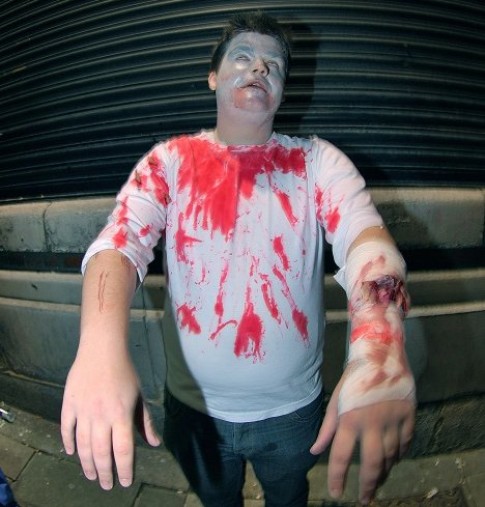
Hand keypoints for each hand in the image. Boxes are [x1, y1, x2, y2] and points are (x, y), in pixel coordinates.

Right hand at [61, 345, 160, 489]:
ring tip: (91, 475)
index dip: (125, 469)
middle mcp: (101, 417)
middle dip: (104, 473)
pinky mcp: (69, 404)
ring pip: (83, 446)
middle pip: (101, 453)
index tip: (126, 481)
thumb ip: (145, 421)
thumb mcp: (139, 396)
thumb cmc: (125, 372)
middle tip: (106, 485)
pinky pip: (66, 429)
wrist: (102, 350)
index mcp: (121, 415)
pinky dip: (68, 443)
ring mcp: (83, 411)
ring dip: (87, 464)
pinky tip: (72, 453)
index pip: (123, 450)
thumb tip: (155, 443)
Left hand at [310, 377, 414, 504]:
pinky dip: (401, 454)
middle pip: (371, 462)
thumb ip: (327, 427)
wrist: (380, 354)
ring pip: (390, 455)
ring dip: (384, 471)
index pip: (341, 455)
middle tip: (365, 499)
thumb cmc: (353, 377)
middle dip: (367, 485)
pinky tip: (395, 460)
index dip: (337, 477)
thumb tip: (314, 451)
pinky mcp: (408, 414)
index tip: (337, 493)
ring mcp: (392, 419)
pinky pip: (406, 442)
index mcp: (349, 418)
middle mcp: (371, 423)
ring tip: (377, 481)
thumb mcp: (336, 399)